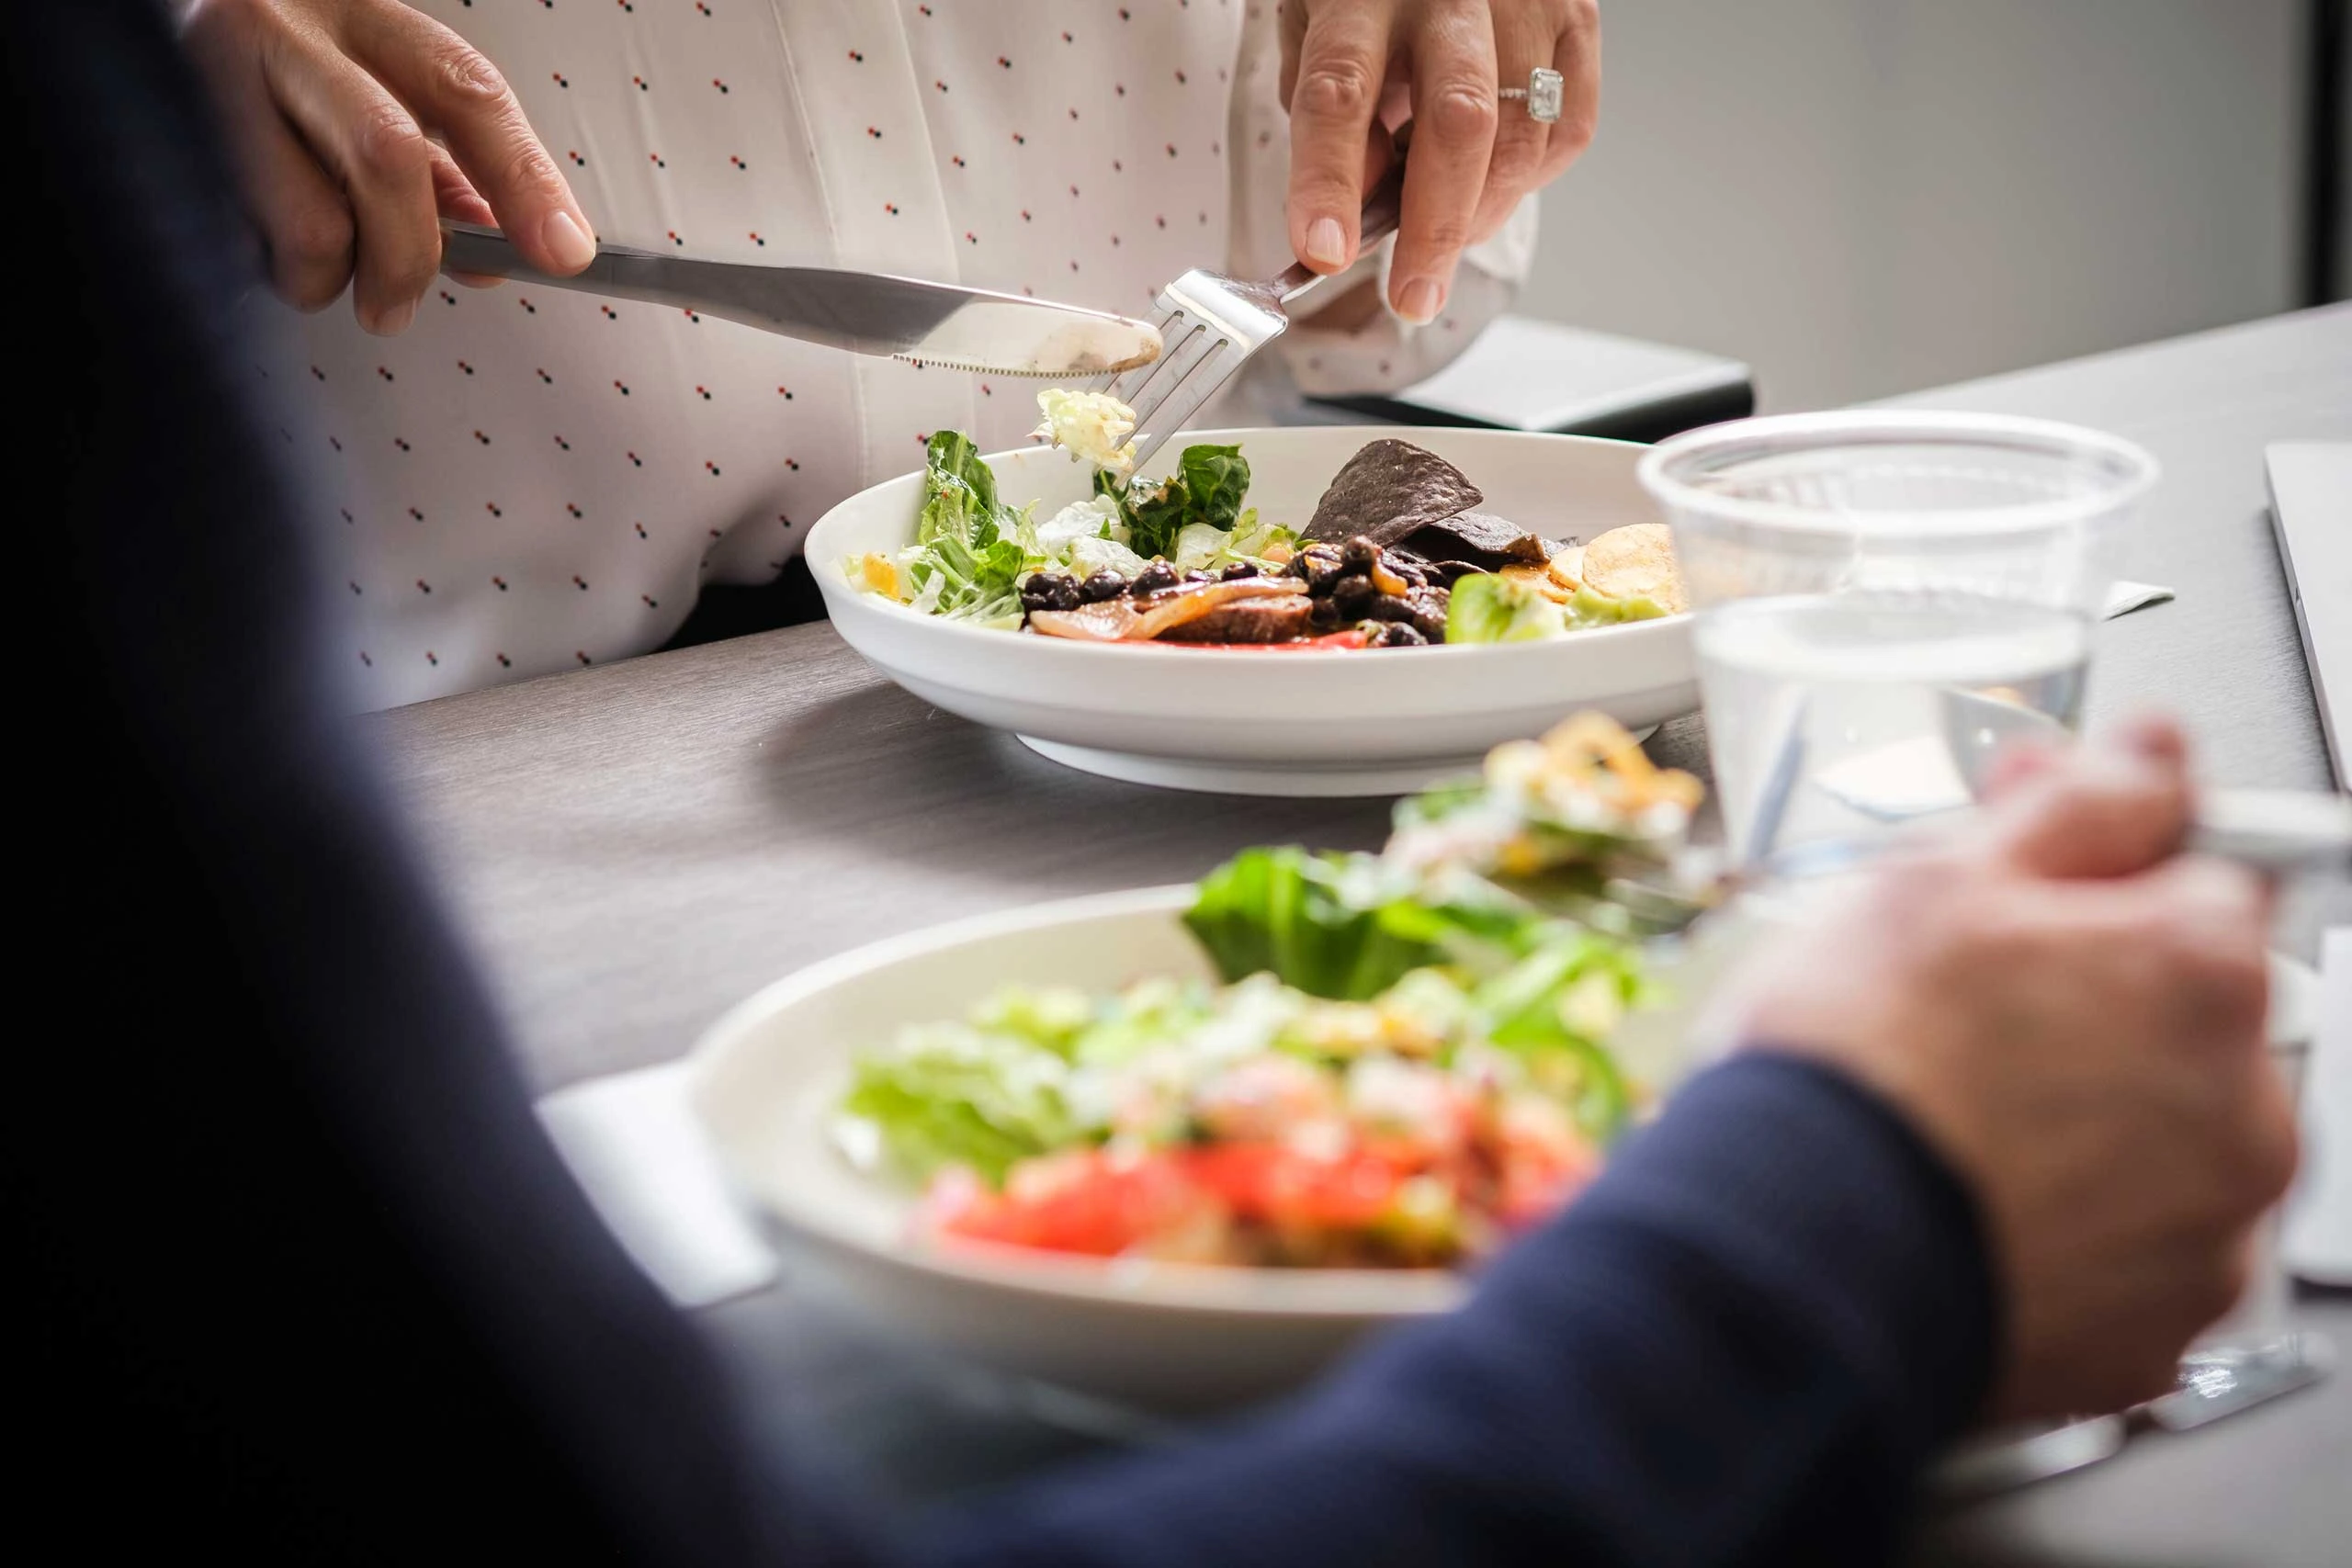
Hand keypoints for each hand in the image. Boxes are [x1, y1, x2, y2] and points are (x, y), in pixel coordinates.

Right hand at [181, 0, 594, 333]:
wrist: (135, 31)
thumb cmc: (270, 70)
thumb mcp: (368, 93)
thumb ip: (439, 168)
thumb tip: (496, 251)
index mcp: (359, 13)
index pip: (466, 92)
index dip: (524, 179)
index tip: (564, 251)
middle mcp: (285, 29)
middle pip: (386, 157)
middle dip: (411, 255)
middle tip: (398, 307)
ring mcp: (213, 75)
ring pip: (308, 221)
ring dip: (323, 276)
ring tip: (309, 265)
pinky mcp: (165, 134)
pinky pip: (240, 241)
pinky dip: (265, 264)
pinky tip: (255, 236)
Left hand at [1278, 0, 1597, 321]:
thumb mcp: (1313, 30)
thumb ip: (1330, 116)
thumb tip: (1360, 212)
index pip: (1340, 91)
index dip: (1330, 180)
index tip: (1325, 252)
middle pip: (1459, 122)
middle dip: (1436, 229)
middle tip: (1413, 295)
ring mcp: (1525, 2)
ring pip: (1522, 137)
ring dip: (1482, 215)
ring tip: (1444, 237)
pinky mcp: (1578, 19)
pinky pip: (1570, 129)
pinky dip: (1531, 179)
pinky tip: (1492, 177)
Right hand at [1735, 718, 2296, 1419]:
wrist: (1789, 1263)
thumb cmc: (1852, 1071)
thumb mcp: (1937, 879)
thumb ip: (2075, 804)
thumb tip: (2147, 754)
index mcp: (2202, 971)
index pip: (2200, 877)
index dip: (2096, 873)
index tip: (2027, 889)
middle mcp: (2243, 1107)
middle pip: (2187, 1018)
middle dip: (2095, 1000)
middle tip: (1959, 1010)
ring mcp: (2206, 1234)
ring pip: (2163, 1140)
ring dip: (2088, 1118)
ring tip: (1949, 1118)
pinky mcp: (2151, 1340)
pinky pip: (2126, 1256)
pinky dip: (2066, 1231)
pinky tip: (1966, 1203)